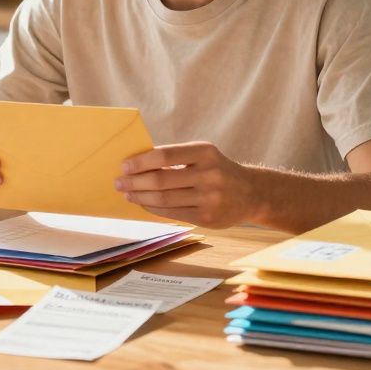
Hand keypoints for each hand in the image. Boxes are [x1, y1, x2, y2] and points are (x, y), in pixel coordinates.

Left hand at [114, 142, 254, 227]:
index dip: (141, 161)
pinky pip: (172, 213)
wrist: (251, 193)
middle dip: (135, 182)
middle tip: (119, 183)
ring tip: (127, 194)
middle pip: (161, 179)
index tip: (125, 165)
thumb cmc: (217, 170)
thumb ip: (175, 157)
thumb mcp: (202, 155)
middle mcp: (209, 174)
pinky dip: (153, 208)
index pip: (164, 155)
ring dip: (140, 197)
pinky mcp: (207, 218)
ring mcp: (209, 198)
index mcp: (205, 152)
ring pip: (164, 199)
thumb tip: (137, 164)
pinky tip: (143, 203)